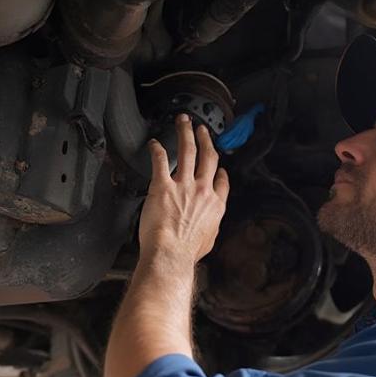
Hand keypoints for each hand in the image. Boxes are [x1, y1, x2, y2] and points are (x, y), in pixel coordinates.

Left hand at [138, 113, 229, 263]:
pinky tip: (154, 143)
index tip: (217, 166)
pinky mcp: (163, 185)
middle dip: (205, 140)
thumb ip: (210, 228)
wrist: (171, 254)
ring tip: (184, 122)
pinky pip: (160, 161)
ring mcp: (183, 186)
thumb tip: (208, 227)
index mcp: (215, 205)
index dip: (219, 170)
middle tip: (202, 130)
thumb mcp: (208, 241)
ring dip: (186, 133)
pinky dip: (157, 150)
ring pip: (188, 151)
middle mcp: (202, 191)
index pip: (221, 181)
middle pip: (208, 157)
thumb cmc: (186, 253)